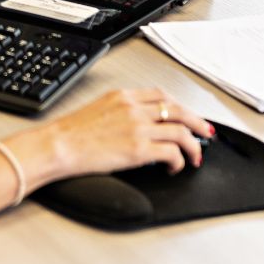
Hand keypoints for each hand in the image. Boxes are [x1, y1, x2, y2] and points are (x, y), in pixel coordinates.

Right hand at [37, 87, 212, 178]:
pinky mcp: (138, 149)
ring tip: (195, 157)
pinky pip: (172, 153)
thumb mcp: (98, 109)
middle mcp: (133, 108)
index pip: (162, 95)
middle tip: (206, 134)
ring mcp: (138, 128)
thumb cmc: (70, 133)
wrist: (58, 145)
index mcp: (123, 96)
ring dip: (193, 145)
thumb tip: (139, 123)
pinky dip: (179, 161)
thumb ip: (121, 111)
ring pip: (181, 131)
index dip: (180, 106)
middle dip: (197, 123)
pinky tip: (174, 167)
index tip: (186, 116)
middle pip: (178, 110)